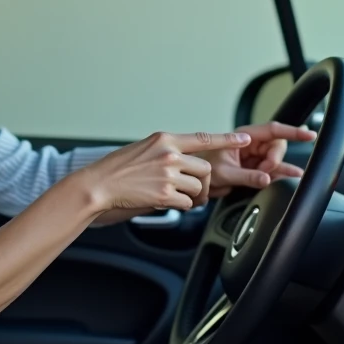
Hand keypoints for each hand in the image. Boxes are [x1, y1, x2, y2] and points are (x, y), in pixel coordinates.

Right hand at [80, 130, 252, 215]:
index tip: (244, 138)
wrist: (99, 185)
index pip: (203, 137)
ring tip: (175, 196)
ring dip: (191, 195)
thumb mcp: (143, 148)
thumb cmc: (117, 169)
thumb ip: (167, 151)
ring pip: (198, 187)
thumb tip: (185, 159)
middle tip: (193, 190)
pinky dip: (181, 206)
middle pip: (205, 168)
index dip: (227, 139)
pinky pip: (188, 203)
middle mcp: (169, 154)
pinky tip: (166, 202)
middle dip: (202, 182)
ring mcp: (168, 174)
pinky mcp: (165, 194)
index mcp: (165, 139)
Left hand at [197, 121, 317, 201]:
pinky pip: (272, 170)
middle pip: (276, 147)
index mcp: (243, 137)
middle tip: (263, 172)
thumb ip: (246, 176)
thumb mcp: (224, 173)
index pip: (273, 130)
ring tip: (276, 176)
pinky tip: (293, 176)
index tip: (308, 135)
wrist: (195, 179)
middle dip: (275, 160)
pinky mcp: (254, 169)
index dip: (292, 132)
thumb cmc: (203, 168)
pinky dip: (281, 173)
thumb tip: (266, 178)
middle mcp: (250, 144)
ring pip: (276, 160)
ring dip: (278, 169)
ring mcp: (253, 157)